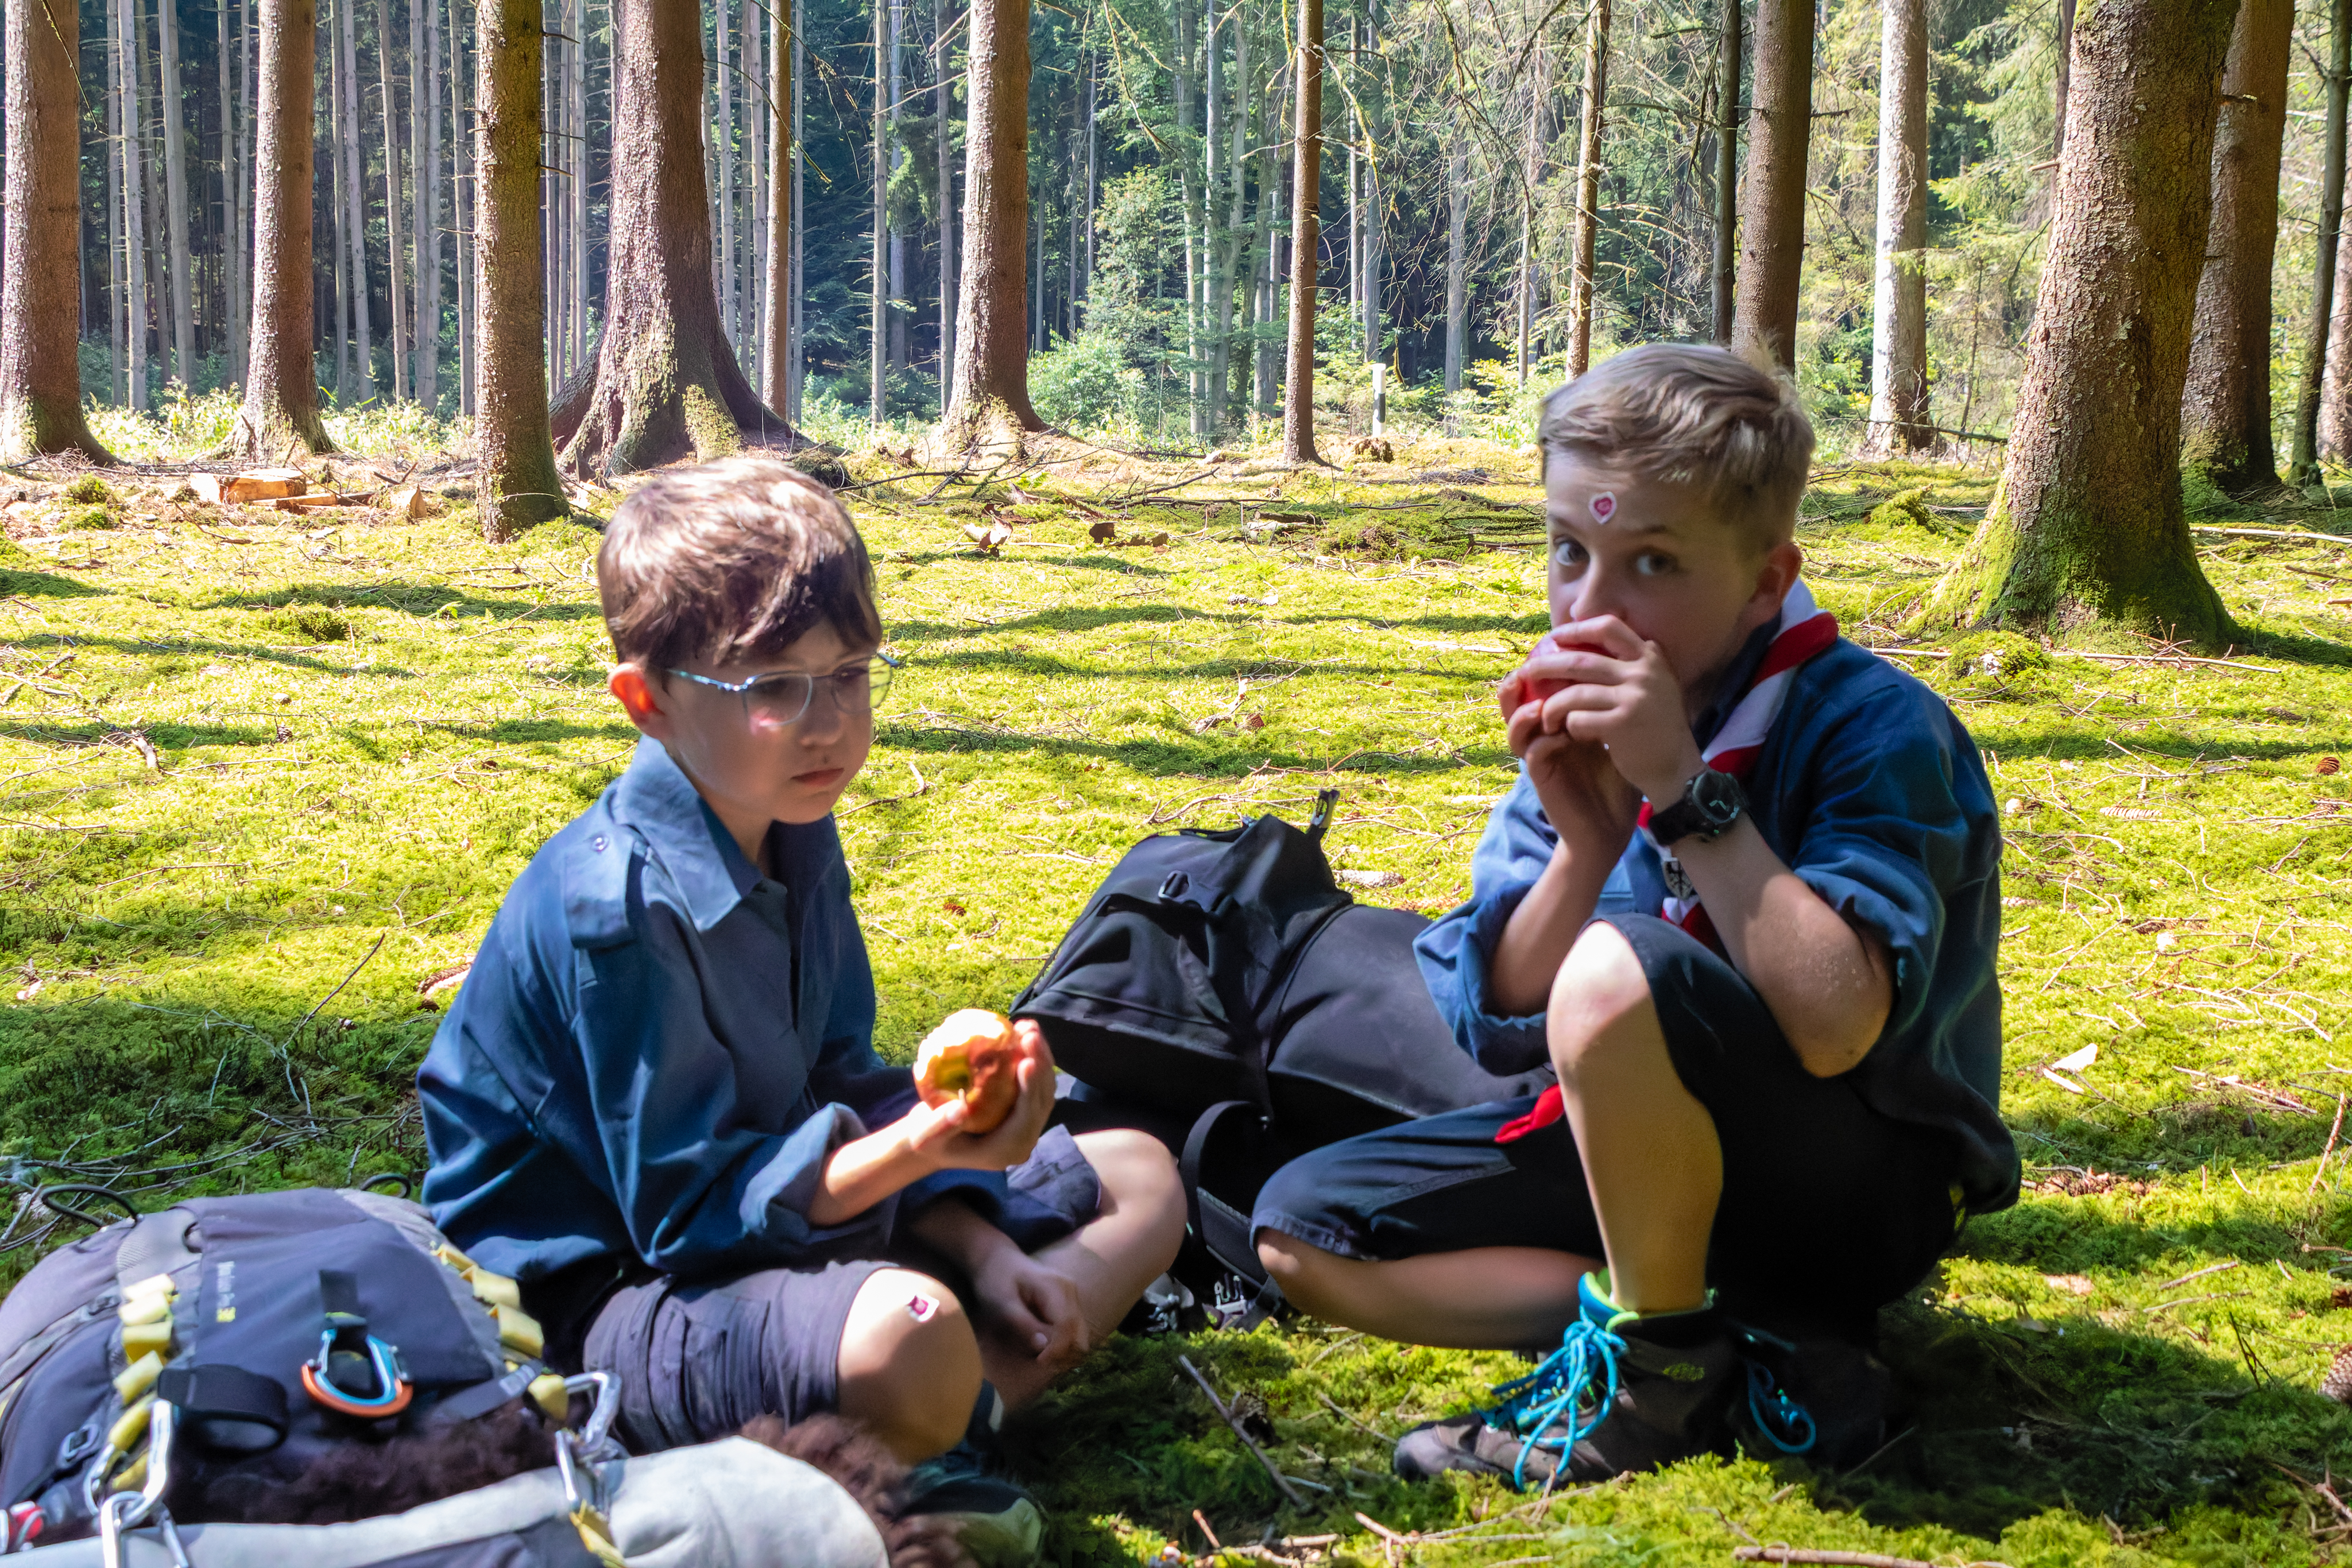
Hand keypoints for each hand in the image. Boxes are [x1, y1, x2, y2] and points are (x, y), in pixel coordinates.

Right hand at [900, 1020, 1056, 1172]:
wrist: (934, 1139)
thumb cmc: (928, 1141)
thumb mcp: (924, 1138)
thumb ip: (939, 1127)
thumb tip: (959, 1108)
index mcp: (1007, 1150)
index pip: (1026, 1118)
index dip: (1030, 1089)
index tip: (1027, 1061)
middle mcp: (1023, 1138)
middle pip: (1042, 1099)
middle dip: (1041, 1065)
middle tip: (1030, 1035)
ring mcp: (1025, 1122)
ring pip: (1043, 1087)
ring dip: (1041, 1056)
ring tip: (1029, 1027)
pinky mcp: (1022, 1106)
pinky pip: (1034, 1080)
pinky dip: (1031, 1056)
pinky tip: (1021, 1031)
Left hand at [972, 1246, 1089, 1368]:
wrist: (997, 1259)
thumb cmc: (995, 1278)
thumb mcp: (1002, 1302)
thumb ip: (1023, 1323)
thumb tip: (1043, 1347)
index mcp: (1056, 1286)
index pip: (1068, 1325)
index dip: (1058, 1349)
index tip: (1040, 1362)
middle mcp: (1070, 1291)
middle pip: (1081, 1333)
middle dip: (1064, 1354)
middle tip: (1039, 1361)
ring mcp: (1072, 1298)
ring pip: (1080, 1336)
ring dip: (1064, 1352)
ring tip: (1040, 1356)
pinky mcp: (1069, 1306)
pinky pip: (1074, 1333)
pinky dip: (1062, 1346)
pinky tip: (1044, 1348)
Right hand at [1501, 640, 1638, 848]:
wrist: (1611, 827)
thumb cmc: (1616, 782)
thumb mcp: (1619, 736)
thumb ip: (1614, 707)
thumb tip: (1633, 667)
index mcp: (1560, 723)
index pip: (1541, 689)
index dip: (1543, 668)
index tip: (1560, 648)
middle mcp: (1545, 736)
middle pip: (1516, 702)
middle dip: (1519, 681)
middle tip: (1532, 664)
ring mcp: (1541, 756)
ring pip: (1515, 726)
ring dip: (1525, 711)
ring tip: (1541, 703)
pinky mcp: (1541, 777)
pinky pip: (1531, 752)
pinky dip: (1542, 740)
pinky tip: (1562, 734)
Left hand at [1512, 617, 1702, 803]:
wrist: (1677, 768)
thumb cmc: (1656, 727)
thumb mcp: (1653, 685)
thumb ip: (1627, 665)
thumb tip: (1580, 644)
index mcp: (1650, 657)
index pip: (1608, 627)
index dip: (1576, 629)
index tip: (1554, 637)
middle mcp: (1644, 672)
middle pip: (1580, 661)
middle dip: (1547, 665)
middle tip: (1528, 672)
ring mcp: (1634, 697)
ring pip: (1574, 693)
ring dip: (1551, 706)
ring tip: (1544, 717)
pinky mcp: (1622, 724)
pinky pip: (1578, 719)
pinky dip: (1568, 726)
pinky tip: (1569, 734)